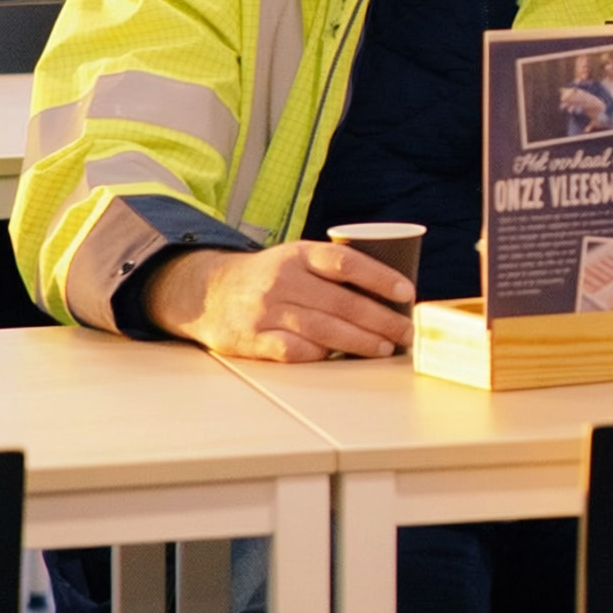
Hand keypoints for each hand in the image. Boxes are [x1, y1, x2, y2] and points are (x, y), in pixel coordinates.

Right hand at [144, 241, 415, 360]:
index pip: (345, 262)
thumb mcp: (296, 259)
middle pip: (341, 302)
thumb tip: (390, 294)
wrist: (206, 292)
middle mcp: (282, 280)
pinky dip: (320, 354)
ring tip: (386, 348)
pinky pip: (294, 350)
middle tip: (406, 331)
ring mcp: (265, 310)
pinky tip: (339, 357)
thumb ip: (332, 270)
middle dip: (381, 320)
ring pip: (324, 329)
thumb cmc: (268, 278)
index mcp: (298, 255)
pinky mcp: (252, 338)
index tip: (407, 292)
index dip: (380, 277)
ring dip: (361, 341)